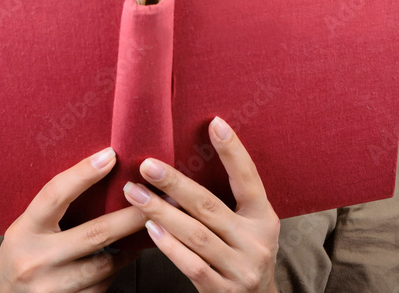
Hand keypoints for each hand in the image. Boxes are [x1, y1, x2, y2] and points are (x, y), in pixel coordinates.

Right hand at [0, 147, 144, 292]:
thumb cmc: (20, 257)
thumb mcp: (27, 228)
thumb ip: (54, 210)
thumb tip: (98, 174)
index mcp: (25, 230)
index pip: (55, 194)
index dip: (83, 173)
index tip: (110, 156)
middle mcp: (37, 259)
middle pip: (95, 233)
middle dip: (132, 215)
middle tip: (158, 198)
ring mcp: (52, 288)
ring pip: (106, 264)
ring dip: (130, 247)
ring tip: (148, 229)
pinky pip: (102, 287)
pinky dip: (115, 271)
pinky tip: (121, 258)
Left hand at [122, 117, 280, 292]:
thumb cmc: (242, 255)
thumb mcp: (247, 227)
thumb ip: (226, 202)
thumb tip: (184, 162)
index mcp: (264, 218)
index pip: (248, 178)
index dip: (233, 151)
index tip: (214, 122)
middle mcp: (257, 242)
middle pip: (210, 206)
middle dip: (175, 183)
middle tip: (147, 165)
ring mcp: (241, 268)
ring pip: (196, 235)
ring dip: (161, 212)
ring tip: (134, 193)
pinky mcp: (223, 291)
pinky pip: (192, 265)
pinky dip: (169, 246)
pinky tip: (149, 230)